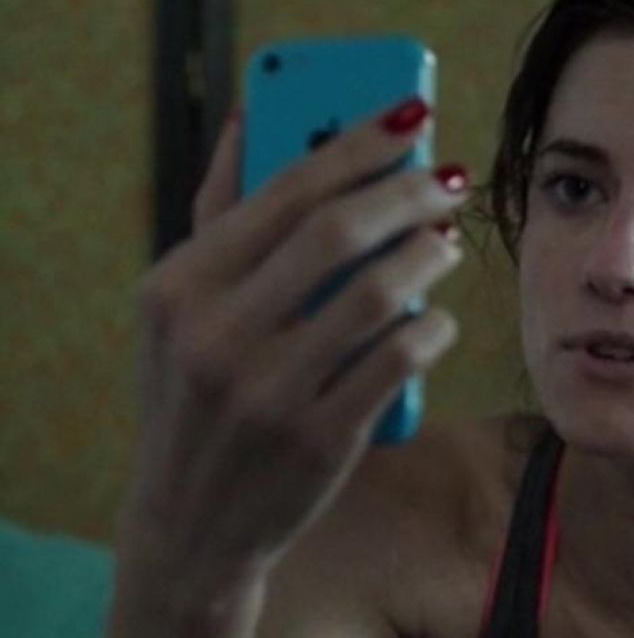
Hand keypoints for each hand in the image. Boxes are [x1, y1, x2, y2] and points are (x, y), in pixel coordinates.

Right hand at [120, 97, 467, 581]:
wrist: (192, 522)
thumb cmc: (194, 395)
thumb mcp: (180, 309)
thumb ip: (218, 211)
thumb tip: (252, 114)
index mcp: (179, 285)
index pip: (286, 190)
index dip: (359, 143)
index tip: (412, 115)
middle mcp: (217, 334)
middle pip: (340, 231)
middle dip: (410, 192)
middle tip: (450, 180)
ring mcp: (269, 391)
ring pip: (382, 293)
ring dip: (432, 255)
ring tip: (448, 242)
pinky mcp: (321, 437)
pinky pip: (403, 358)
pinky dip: (433, 326)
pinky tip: (436, 317)